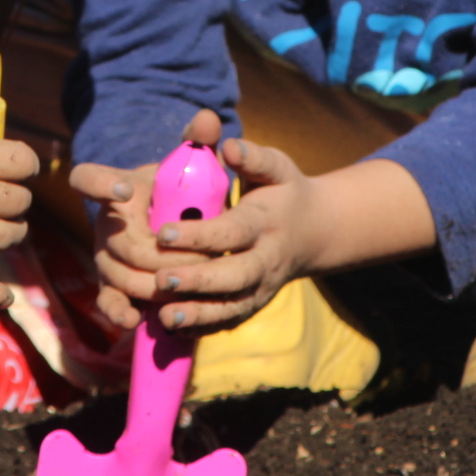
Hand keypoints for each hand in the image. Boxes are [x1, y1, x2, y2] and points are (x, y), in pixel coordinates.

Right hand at [69, 110, 224, 329]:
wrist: (177, 228)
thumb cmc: (181, 192)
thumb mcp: (192, 166)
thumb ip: (199, 141)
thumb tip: (209, 118)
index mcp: (117, 187)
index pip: (87, 178)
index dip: (99, 185)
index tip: (125, 190)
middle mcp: (104, 223)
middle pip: (120, 240)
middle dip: (160, 251)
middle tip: (199, 256)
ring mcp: (106, 257)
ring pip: (122, 274)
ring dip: (156, 281)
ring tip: (190, 281)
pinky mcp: (112, 288)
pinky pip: (109, 302)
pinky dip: (121, 312)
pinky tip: (137, 319)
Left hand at [71, 109, 439, 334]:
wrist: (315, 231)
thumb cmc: (283, 191)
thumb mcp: (275, 167)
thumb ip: (253, 156)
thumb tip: (229, 147)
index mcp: (266, 223)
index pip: (232, 232)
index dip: (199, 234)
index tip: (163, 232)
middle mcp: (266, 261)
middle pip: (234, 277)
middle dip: (198, 280)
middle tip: (160, 280)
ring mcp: (261, 288)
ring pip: (232, 307)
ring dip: (199, 314)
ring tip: (165, 316)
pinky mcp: (253, 305)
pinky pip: (229, 321)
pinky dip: (202, 328)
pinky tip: (172, 328)